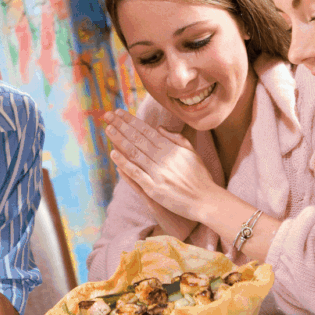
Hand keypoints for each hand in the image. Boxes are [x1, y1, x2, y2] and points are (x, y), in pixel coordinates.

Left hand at [105, 109, 224, 222]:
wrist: (206, 201)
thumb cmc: (200, 177)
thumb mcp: (192, 153)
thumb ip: (176, 138)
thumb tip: (159, 127)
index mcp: (172, 149)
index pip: (147, 131)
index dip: (132, 121)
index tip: (119, 112)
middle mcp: (164, 158)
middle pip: (138, 139)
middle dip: (122, 126)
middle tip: (108, 115)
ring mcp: (158, 173)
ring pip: (135, 153)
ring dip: (120, 140)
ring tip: (108, 129)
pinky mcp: (154, 189)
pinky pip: (136, 173)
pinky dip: (124, 163)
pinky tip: (114, 154)